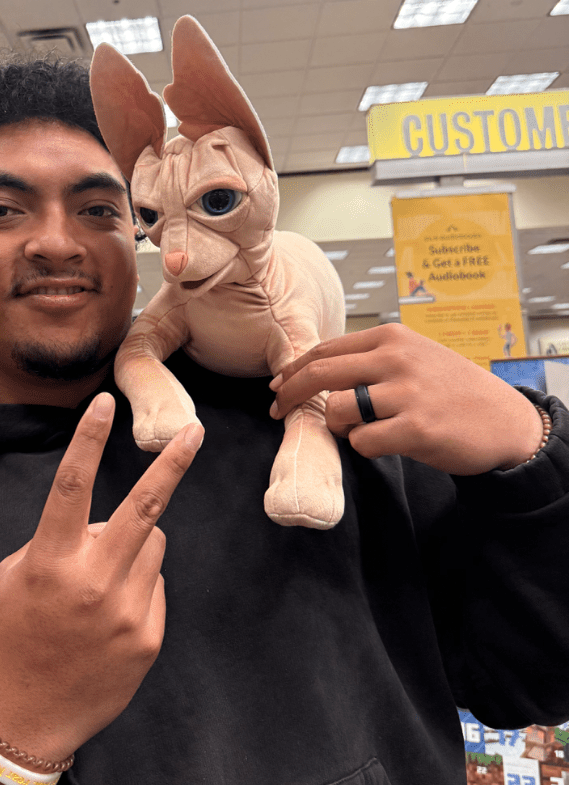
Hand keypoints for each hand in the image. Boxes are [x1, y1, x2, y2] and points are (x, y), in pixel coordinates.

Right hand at [0, 392, 202, 781]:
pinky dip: (138, 588)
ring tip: (99, 584)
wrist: (22, 719)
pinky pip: (155, 585)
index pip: (71, 486)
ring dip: (133, 547)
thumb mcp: (14, 578)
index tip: (105, 403)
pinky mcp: (147, 638)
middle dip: (172, 464)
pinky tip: (108, 619)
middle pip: (144, 508)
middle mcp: (93, 582)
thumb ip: (57, 541)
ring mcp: (126, 612)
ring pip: (151, 546)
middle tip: (195, 432)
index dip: (89, 440)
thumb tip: (100, 521)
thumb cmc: (11, 639)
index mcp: (50, 561)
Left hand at [269, 323, 542, 475]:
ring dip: (337, 425)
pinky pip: (363, 441)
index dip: (295, 369)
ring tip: (359, 430)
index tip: (279, 384)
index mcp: (391, 337)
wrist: (506, 420)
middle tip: (278, 410)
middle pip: (320, 374)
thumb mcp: (414, 358)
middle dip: (291, 394)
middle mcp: (396, 359)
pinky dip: (363, 447)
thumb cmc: (453, 391)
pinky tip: (384, 443)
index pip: (326, 349)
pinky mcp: (415, 428)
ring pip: (337, 409)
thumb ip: (371, 360)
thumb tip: (316, 372)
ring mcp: (406, 393)